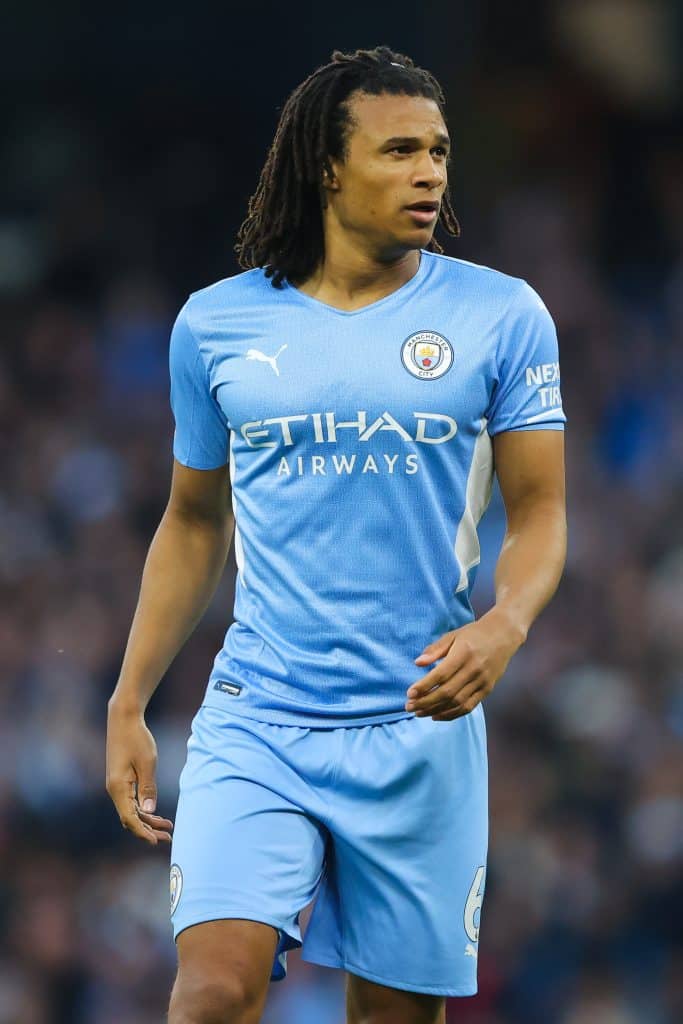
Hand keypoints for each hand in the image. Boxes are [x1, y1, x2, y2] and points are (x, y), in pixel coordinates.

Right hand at [105, 701, 173, 844]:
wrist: (124, 719)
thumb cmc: (137, 738)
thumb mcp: (147, 763)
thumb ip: (148, 788)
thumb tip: (149, 812)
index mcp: (118, 788)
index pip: (130, 818)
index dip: (143, 832)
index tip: (156, 841)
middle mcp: (114, 789)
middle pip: (130, 818)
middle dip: (148, 830)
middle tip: (168, 838)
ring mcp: (116, 785)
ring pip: (131, 810)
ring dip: (147, 821)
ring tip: (167, 828)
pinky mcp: (121, 780)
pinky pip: (131, 801)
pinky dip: (143, 809)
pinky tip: (156, 814)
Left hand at [405, 608, 524, 720]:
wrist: (503, 635)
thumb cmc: (474, 634)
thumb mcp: (453, 635)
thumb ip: (435, 650)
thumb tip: (417, 663)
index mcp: (464, 653)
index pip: (441, 674)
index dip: (424, 686)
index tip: (409, 693)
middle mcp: (474, 669)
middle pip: (447, 692)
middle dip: (426, 702)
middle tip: (409, 707)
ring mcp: (482, 681)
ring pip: (457, 703)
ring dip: (436, 710)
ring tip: (419, 713)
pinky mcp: (487, 690)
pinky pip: (468, 707)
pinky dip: (451, 714)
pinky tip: (436, 716)